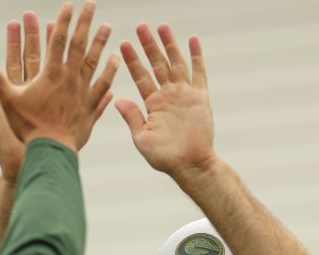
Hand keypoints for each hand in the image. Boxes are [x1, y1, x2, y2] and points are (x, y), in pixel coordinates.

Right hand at [0, 1, 117, 151]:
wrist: (52, 151)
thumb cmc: (28, 126)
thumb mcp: (7, 100)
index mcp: (51, 73)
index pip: (58, 40)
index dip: (63, 20)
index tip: (69, 4)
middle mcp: (70, 78)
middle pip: (80, 44)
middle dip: (85, 22)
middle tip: (92, 4)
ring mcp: (83, 92)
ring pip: (95, 62)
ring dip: (101, 42)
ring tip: (107, 26)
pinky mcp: (91, 107)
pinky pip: (103, 86)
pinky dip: (110, 73)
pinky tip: (115, 61)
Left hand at [115, 24, 216, 180]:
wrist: (190, 165)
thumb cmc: (165, 157)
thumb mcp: (142, 137)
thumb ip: (132, 117)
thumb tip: (118, 100)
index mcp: (153, 104)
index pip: (140, 76)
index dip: (132, 60)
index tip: (123, 43)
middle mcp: (168, 95)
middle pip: (157, 64)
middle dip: (149, 45)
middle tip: (141, 26)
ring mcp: (184, 94)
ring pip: (175, 63)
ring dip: (169, 45)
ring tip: (161, 26)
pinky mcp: (200, 97)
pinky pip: (199, 72)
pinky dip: (196, 56)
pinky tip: (192, 39)